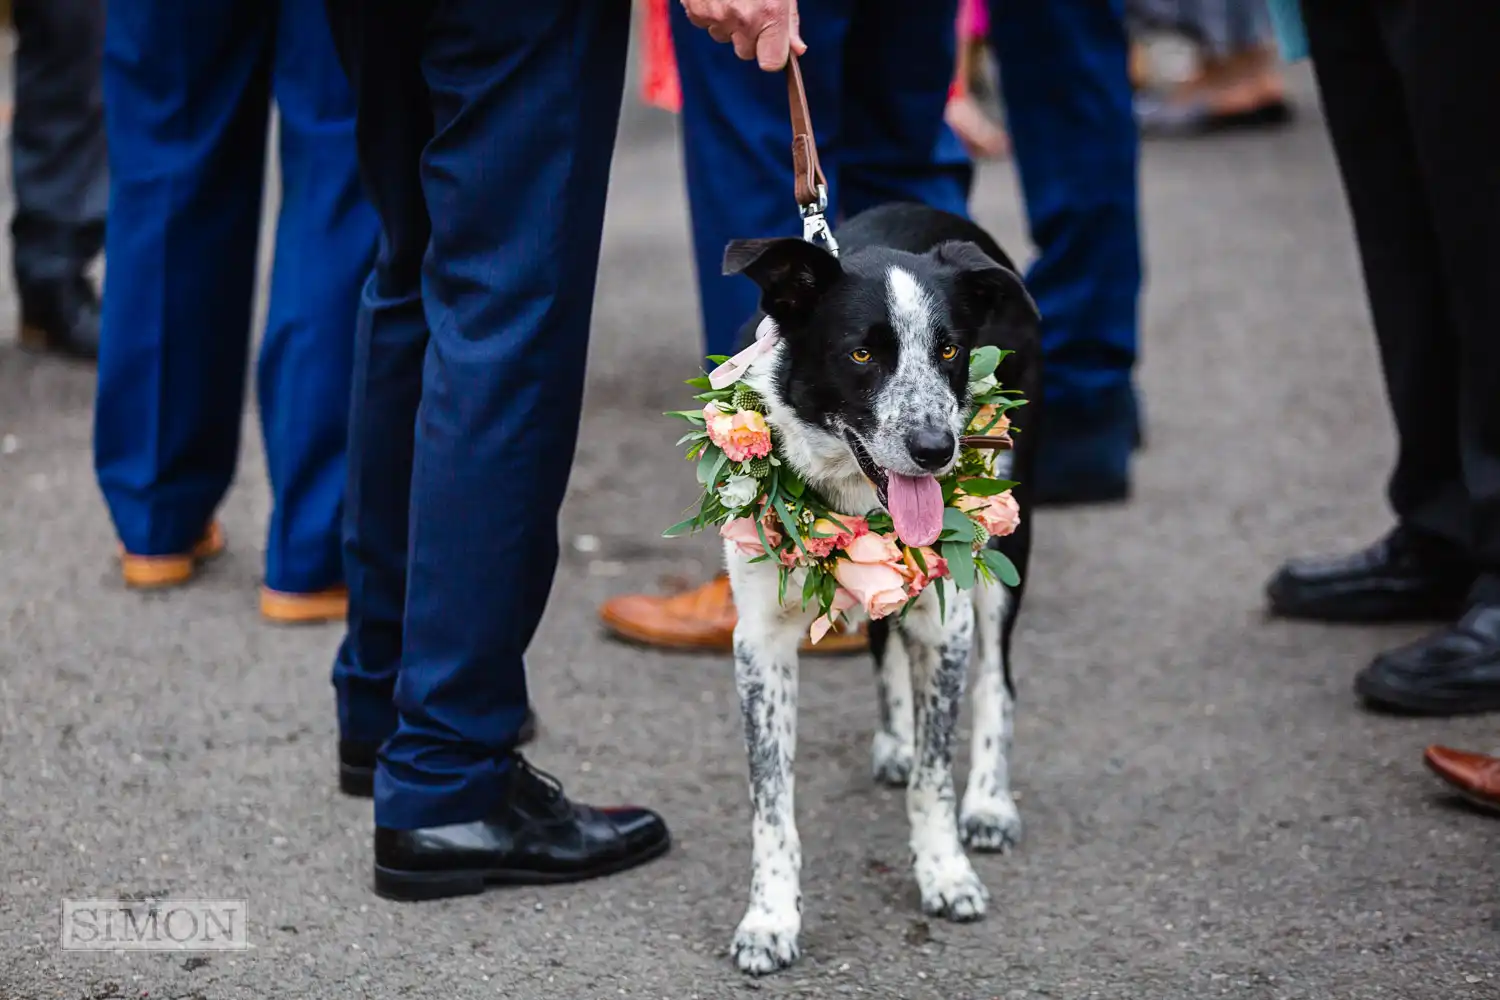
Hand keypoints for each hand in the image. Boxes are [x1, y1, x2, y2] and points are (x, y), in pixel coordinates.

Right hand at [681, 0, 806, 70]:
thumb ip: (788, 21)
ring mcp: (716, 15)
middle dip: (748, 35)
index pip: (771, 62)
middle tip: (750, 5)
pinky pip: (704, 22)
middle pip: (746, 51)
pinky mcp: (695, 9)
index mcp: (769, 13)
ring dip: (727, 22)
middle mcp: (743, 19)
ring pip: (723, 37)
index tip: (772, 44)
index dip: (772, 54)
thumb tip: (797, 50)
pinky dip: (708, 10)